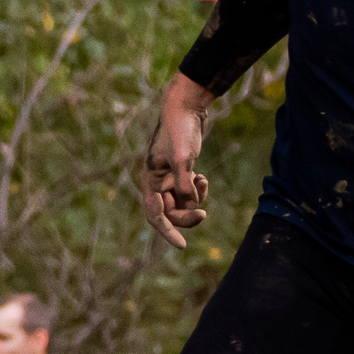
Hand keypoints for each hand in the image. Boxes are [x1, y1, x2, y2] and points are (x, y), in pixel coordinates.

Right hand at [137, 73, 214, 248]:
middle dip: (186, 215)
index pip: (155, 214)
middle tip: (203, 214)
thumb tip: (189, 203)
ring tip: (203, 183)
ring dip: (195, 200)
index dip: (167, 231)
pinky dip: (198, 190)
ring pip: (182, 203)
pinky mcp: (181, 171)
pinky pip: (189, 192)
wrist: (186, 107)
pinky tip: (203, 177)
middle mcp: (157, 181)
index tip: (182, 246)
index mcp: (150, 179)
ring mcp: (169, 177)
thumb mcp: (183, 158)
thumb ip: (184, 183)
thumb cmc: (180, 130)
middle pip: (171, 212)